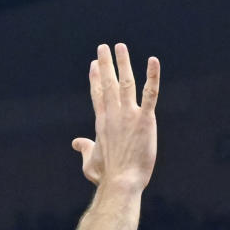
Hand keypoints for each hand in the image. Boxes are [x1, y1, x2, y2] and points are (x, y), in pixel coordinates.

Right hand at [71, 43, 159, 193]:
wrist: (121, 183)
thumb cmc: (106, 177)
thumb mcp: (89, 162)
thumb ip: (84, 149)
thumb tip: (76, 143)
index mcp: (102, 123)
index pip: (97, 95)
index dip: (96, 78)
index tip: (94, 64)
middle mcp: (114, 115)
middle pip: (108, 83)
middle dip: (106, 64)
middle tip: (104, 47)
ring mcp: (129, 116)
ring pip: (126, 83)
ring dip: (123, 63)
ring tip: (120, 46)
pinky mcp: (145, 120)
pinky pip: (150, 94)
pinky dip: (152, 76)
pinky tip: (153, 61)